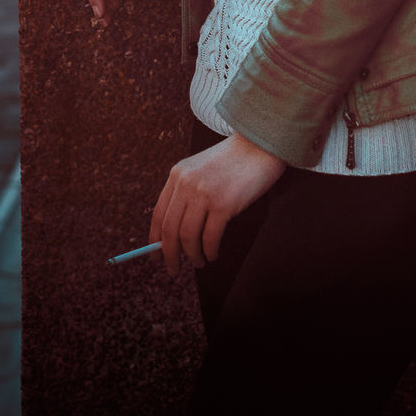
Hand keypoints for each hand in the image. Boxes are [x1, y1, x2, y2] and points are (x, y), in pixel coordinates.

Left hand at [149, 134, 285, 273]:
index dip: (155, 240)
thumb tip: (172, 236)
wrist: (260, 145)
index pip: (158, 215)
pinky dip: (210, 251)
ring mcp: (205, 193)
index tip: (158, 256)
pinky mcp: (224, 204)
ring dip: (193, 256)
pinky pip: (210, 238)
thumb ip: (186, 193)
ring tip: (200, 261)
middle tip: (173, 270)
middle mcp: (187, 183)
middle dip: (169, 255)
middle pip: (170, 230)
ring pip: (188, 237)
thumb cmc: (233, 161)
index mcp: (178, 174)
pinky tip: (213, 254)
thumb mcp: (200, 169)